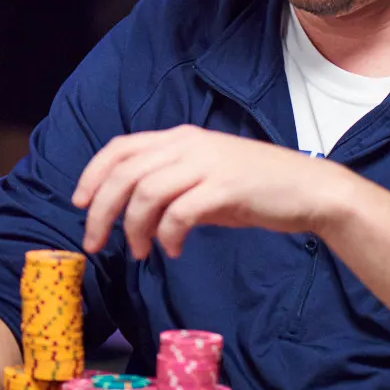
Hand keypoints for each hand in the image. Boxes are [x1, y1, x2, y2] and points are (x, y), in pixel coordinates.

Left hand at [72, 126, 348, 258]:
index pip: (121, 148)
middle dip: (101, 211)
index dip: (92, 175)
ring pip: (146, 193)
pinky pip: (179, 213)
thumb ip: (173, 184)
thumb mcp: (208, 176)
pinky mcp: (226, 188)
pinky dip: (167, 235)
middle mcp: (190, 144)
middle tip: (96, 244)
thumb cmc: (258, 188)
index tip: (80, 205)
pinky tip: (173, 250)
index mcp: (182, 137)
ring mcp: (209, 164)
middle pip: (125, 173)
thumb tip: (135, 211)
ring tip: (141, 252)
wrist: (310, 189)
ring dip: (134, 228)